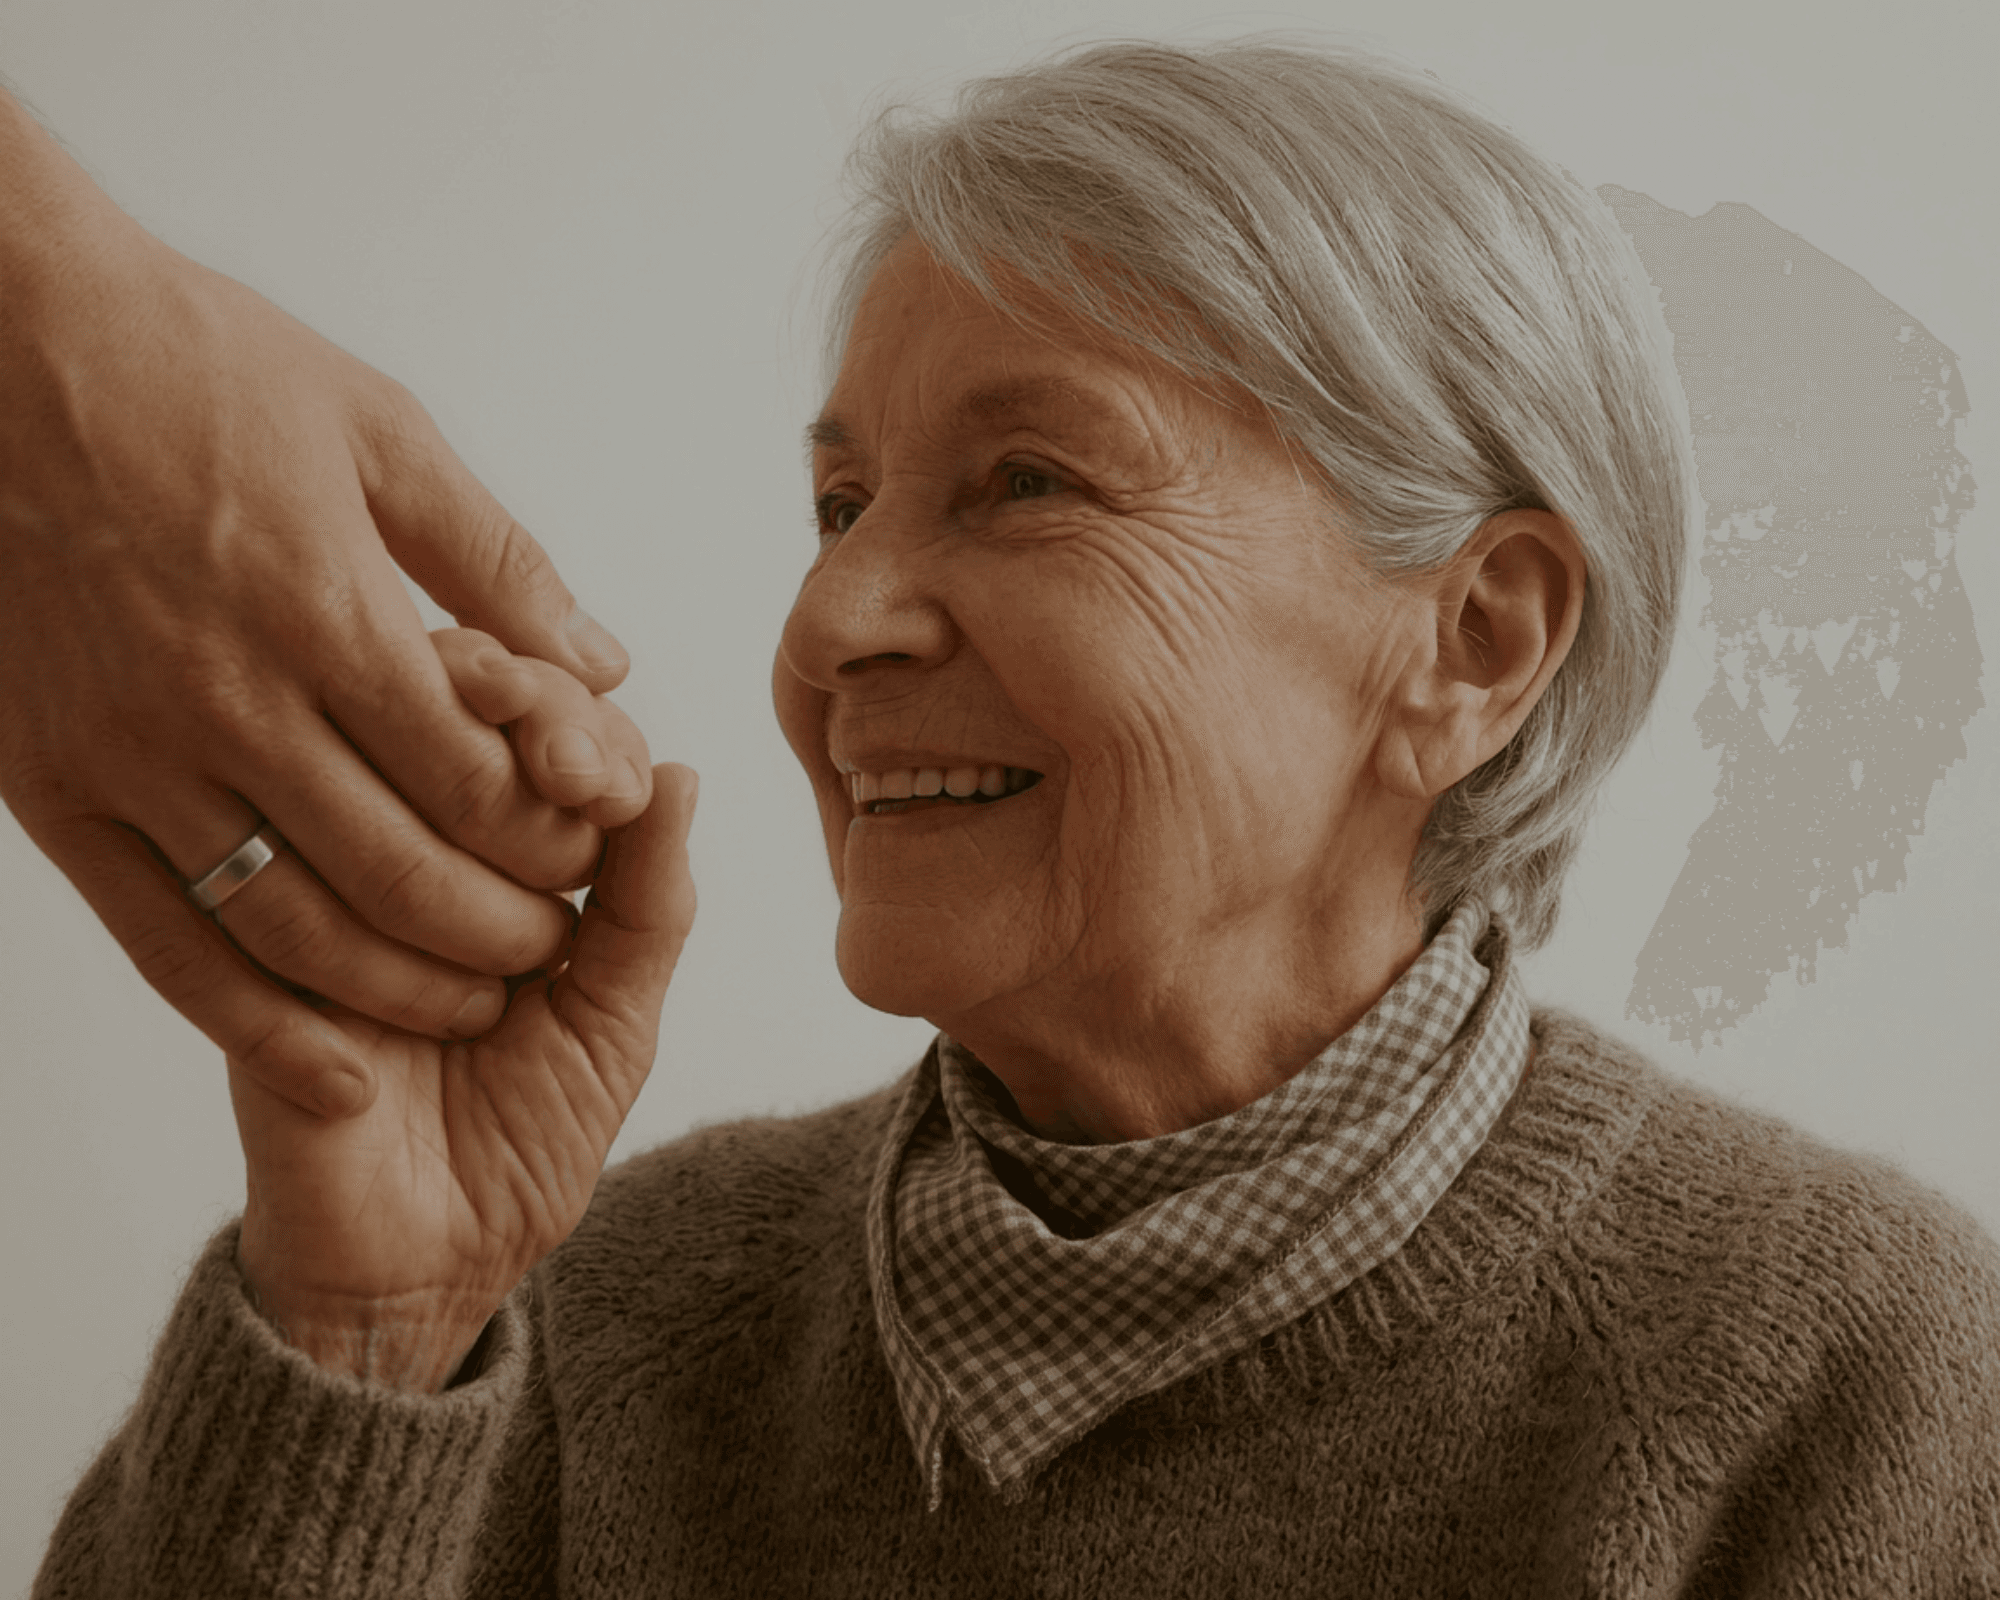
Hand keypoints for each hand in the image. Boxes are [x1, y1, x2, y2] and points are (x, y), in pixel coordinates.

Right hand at [0, 90, 632, 1093]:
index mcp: (329, 610)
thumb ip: (500, 562)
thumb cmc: (200, 370)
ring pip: (292, 932)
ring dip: (401, 993)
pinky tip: (332, 1069)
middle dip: (502, 933)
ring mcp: (131, 755)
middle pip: (404, 875)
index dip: (555, 842)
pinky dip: (254, 1024)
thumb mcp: (379, 432)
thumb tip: (605, 667)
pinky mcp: (50, 790)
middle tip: (551, 948)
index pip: (477, 782)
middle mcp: (231, 700)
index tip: (592, 861)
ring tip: (473, 1004)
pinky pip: (163, 942)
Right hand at [233, 764, 698, 1391]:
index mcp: (493, 848)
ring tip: (535, 917)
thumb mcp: (615, 1019)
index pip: (532, 718)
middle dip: (533, 722)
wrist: (416, 1268)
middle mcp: (402, 844)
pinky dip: (392, 908)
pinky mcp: (254, 952)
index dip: (581, 724)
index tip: (616, 780)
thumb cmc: (522, 1141)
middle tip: (583, 785)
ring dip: (471, 816)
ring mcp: (321, 884)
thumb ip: (649, 902)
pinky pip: (297, 876)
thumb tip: (682, 771)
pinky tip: (463, 992)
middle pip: (445, 703)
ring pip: (372, 761)